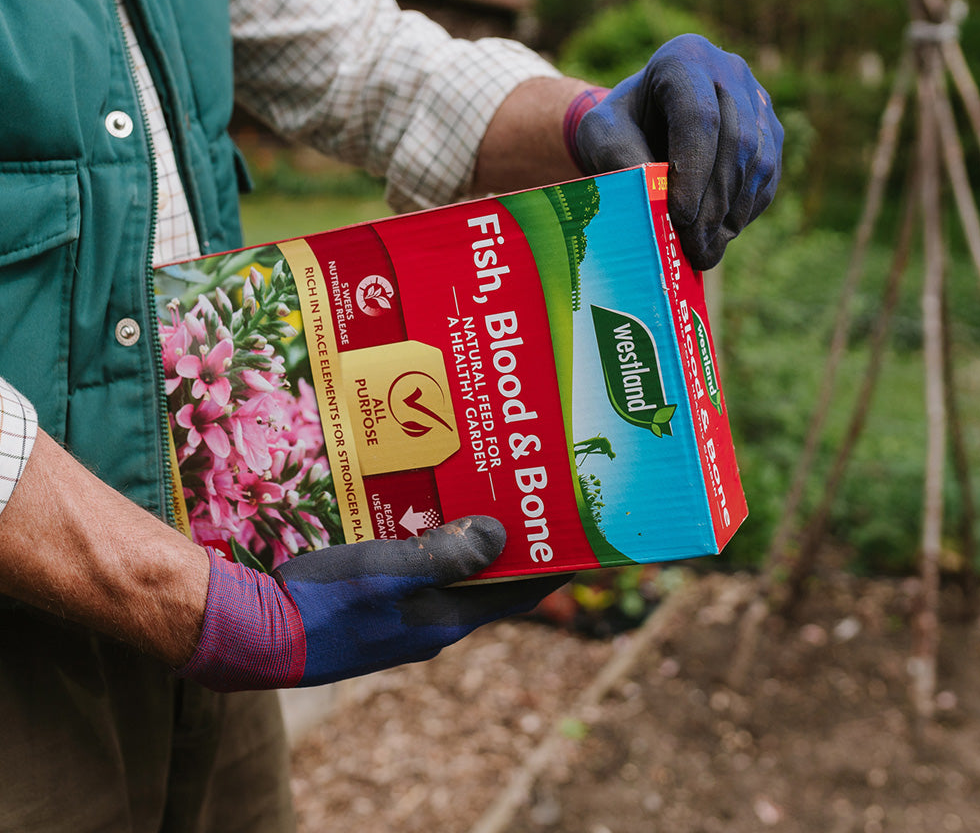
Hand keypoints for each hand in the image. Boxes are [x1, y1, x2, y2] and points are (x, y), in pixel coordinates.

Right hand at [177, 516, 564, 690]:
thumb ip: (444, 557)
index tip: (577, 533)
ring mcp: (402, 615)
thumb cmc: (324, 604)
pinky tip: (421, 512)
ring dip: (468, 538)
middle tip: (526, 494)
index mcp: (445, 619)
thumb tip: (502, 536)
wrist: (257, 634)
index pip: (518, 593)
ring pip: (451, 572)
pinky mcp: (375, 604)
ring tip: (479, 490)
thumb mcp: (388, 574)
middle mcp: (431, 621)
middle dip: (509, 541)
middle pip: (487, 580)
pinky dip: (431, 542)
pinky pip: (418, 570)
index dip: (550, 565)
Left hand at [569, 35, 783, 269]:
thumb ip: (618, 156)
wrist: (641, 124)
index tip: (679, 217)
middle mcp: (729, 71)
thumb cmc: (617, 126)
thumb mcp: (601, 134)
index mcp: (684, 59)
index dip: (694, 170)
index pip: (700, 116)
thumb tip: (653, 196)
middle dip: (714, 202)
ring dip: (732, 213)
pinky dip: (745, 211)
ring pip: (758, 161)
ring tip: (704, 250)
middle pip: (735, 141)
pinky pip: (768, 175)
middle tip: (692, 246)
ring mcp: (756, 100)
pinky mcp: (769, 132)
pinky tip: (720, 236)